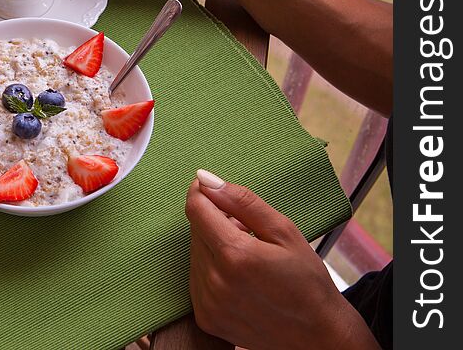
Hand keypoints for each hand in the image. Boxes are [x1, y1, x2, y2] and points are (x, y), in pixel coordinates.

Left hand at [185, 170, 379, 349]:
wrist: (318, 338)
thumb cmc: (307, 282)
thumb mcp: (284, 231)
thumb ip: (243, 202)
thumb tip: (208, 180)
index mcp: (235, 255)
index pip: (196, 210)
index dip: (202, 192)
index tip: (209, 186)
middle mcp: (215, 281)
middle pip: (196, 231)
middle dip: (216, 221)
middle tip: (247, 229)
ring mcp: (208, 303)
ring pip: (195, 254)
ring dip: (214, 246)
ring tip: (248, 255)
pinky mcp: (206, 318)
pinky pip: (197, 279)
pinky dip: (212, 270)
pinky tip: (240, 277)